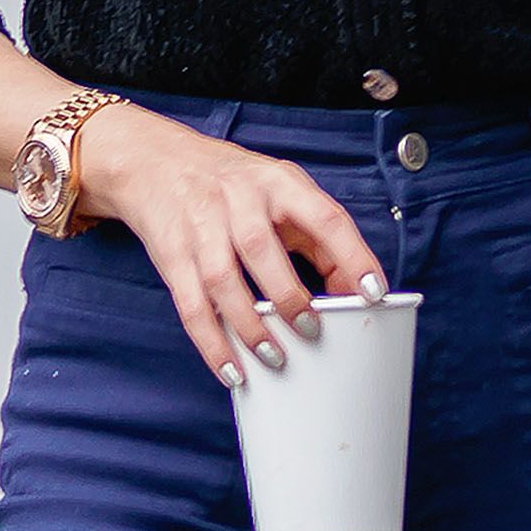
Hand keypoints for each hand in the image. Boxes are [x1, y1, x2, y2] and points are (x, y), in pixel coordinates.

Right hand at [72, 102, 387, 385]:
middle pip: (262, 249)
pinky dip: (212, 342)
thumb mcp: (281, 189)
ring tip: (276, 357)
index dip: (352, 255)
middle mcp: (239, 200)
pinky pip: (192, 306)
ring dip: (251, 326)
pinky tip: (231, 369)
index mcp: (279, 183)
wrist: (156, 162)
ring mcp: (201, 227)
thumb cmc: (235, 182)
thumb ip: (317, 233)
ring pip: (223, 282)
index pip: (324, 217)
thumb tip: (354, 287)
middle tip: (312, 330)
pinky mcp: (173, 255)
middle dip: (289, 296)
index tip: (373, 292)